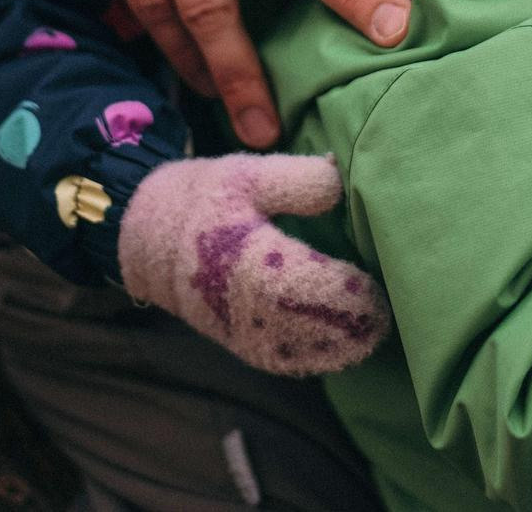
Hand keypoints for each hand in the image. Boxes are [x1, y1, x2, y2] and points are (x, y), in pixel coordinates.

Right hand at [118, 154, 389, 375]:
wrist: (148, 239)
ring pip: (294, 348)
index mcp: (243, 255)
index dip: (339, 289)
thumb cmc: (205, 199)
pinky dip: (312, 358)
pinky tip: (343, 352)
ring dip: (335, 348)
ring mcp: (238, 328)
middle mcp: (239, 301)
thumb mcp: (246, 173)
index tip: (370, 284)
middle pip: (302, 322)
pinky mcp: (239, 342)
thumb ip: (295, 179)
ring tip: (372, 335)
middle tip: (384, 315)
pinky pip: (280, 358)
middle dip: (345, 324)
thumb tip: (339, 184)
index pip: (300, 282)